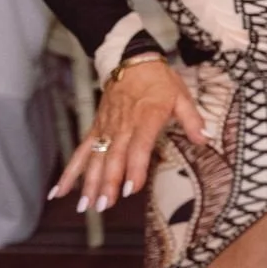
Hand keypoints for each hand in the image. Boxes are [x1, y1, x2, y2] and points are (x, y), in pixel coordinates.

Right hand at [50, 60, 207, 213]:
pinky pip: (81, 151)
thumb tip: (206, 139)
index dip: (134, 168)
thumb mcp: (182, 96)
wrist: (130, 61)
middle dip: (107, 183)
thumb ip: (193, 120)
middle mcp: (123, 125)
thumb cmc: (159, 81)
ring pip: (95, 158)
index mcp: (147, 117)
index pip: (139, 146)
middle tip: (104, 206)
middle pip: (113, 157)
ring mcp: (107, 128)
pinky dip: (70, 171)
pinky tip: (60, 191)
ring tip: (86, 206)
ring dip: (89, 183)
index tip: (130, 188)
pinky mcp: (96, 128)